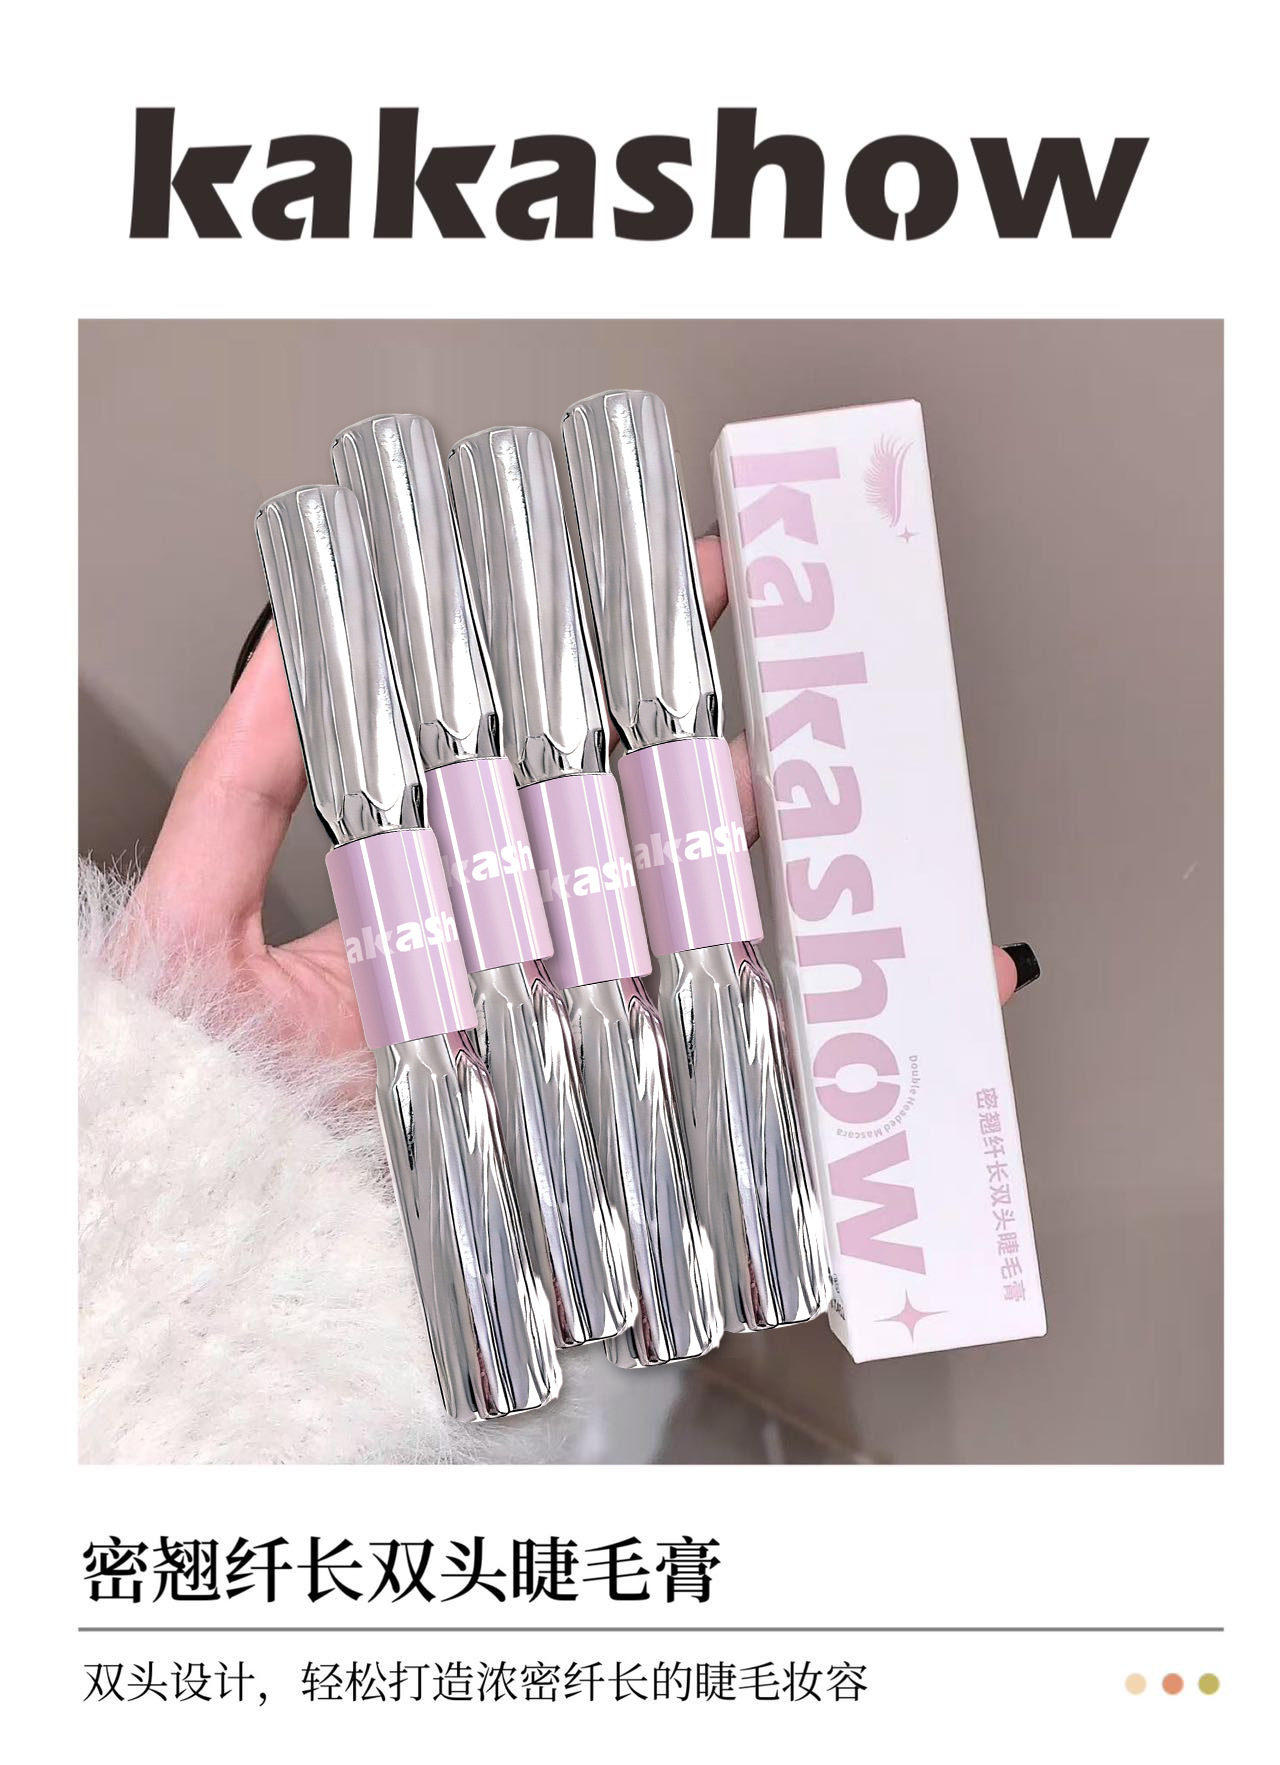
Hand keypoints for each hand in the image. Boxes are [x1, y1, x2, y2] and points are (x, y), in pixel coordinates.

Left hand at [128, 538, 1031, 1058]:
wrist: (215, 1269)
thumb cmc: (189, 1103)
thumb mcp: (189, 926)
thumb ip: (241, 791)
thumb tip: (292, 646)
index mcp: (441, 896)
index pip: (554, 765)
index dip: (630, 678)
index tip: (698, 590)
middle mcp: (518, 963)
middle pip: (659, 855)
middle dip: (748, 788)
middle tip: (819, 726)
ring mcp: (572, 1049)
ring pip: (721, 966)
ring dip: (825, 919)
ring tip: (893, 867)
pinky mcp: (610, 1136)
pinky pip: (733, 1099)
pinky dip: (830, 1073)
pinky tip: (889, 1036)